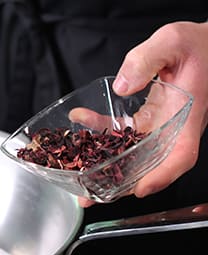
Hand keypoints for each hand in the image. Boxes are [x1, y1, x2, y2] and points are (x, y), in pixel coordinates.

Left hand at [80, 21, 207, 206]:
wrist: (202, 46)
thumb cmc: (195, 44)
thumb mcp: (173, 40)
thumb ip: (147, 59)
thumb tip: (121, 86)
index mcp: (187, 116)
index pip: (180, 155)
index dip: (162, 176)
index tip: (141, 189)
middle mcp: (172, 128)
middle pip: (149, 165)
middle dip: (119, 184)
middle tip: (89, 196)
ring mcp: (159, 127)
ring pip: (131, 154)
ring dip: (105, 166)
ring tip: (77, 177)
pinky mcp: (146, 119)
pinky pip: (121, 131)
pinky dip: (100, 130)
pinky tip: (81, 120)